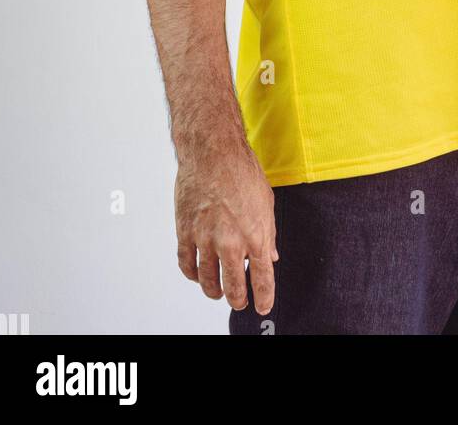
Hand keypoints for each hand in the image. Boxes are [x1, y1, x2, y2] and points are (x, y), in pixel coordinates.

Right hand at [175, 140, 277, 313]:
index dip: (264, 297)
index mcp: (256, 234)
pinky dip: (192, 275)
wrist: (213, 152)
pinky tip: (197, 274)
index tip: (263, 305)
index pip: (262, 278)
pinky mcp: (185, 232)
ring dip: (214, 291)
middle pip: (234, 286)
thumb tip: (272, 254)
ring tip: (218, 292)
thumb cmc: (241, 170)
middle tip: (239, 301)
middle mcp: (231, 241)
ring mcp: (206, 239)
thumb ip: (269, 232)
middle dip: (238, 299)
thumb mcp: (266, 201)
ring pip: (208, 281)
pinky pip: (187, 264)